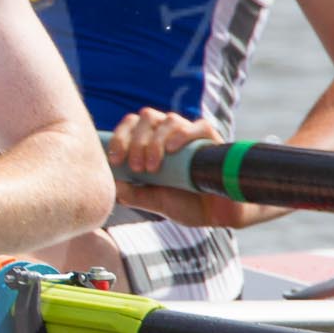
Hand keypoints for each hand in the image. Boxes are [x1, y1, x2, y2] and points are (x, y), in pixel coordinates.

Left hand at [108, 110, 253, 227]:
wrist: (219, 215)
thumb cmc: (187, 205)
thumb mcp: (155, 201)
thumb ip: (134, 194)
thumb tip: (113, 185)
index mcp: (153, 142)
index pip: (131, 124)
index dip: (119, 137)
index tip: (114, 160)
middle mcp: (171, 134)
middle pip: (147, 117)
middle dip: (135, 141)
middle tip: (135, 167)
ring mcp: (192, 136)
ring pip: (169, 119)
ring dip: (155, 142)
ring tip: (153, 167)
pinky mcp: (213, 141)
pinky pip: (198, 126)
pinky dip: (182, 134)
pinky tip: (172, 150)